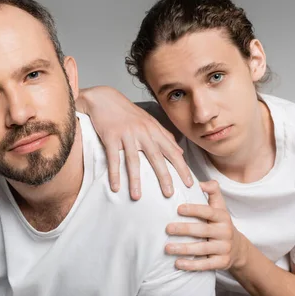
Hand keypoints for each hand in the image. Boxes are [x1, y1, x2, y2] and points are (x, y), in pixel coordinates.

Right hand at [78, 86, 192, 199]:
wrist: (104, 98)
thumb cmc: (127, 112)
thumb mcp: (149, 121)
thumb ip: (165, 136)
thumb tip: (179, 152)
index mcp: (154, 130)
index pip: (172, 151)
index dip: (181, 168)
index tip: (189, 183)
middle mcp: (143, 132)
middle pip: (156, 157)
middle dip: (164, 177)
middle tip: (169, 194)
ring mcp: (126, 134)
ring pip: (133, 160)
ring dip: (135, 180)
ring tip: (137, 197)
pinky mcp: (110, 136)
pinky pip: (113, 157)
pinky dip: (114, 173)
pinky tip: (115, 186)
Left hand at [165, 180, 248, 270]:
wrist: (238, 248)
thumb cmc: (220, 223)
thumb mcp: (220, 206)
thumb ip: (212, 190)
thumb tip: (201, 183)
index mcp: (223, 217)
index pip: (208, 212)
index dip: (194, 209)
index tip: (178, 208)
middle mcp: (225, 232)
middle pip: (203, 230)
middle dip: (184, 229)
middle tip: (167, 228)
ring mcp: (224, 248)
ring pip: (202, 249)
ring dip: (184, 249)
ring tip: (167, 248)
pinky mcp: (222, 263)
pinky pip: (205, 265)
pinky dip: (191, 265)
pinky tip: (177, 263)